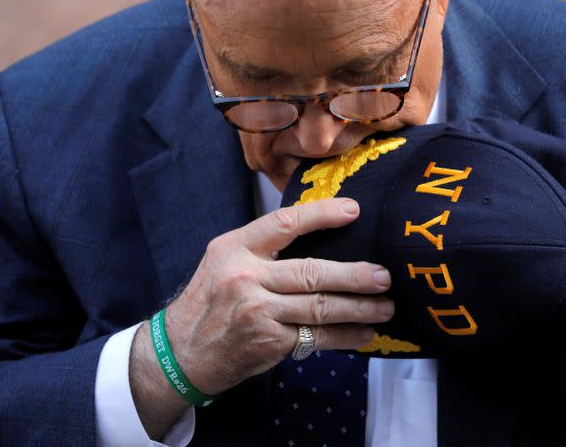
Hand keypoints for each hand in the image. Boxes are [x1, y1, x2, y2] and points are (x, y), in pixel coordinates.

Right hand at [129, 198, 391, 437]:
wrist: (180, 353)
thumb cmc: (208, 302)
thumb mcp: (222, 260)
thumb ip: (261, 248)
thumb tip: (319, 238)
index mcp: (234, 247)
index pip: (284, 223)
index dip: (322, 215)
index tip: (354, 211)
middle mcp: (245, 276)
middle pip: (311, 272)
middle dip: (354, 275)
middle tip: (384, 276)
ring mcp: (257, 311)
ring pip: (319, 307)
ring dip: (358, 308)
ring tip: (385, 305)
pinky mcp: (267, 341)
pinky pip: (315, 337)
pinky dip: (344, 336)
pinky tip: (364, 333)